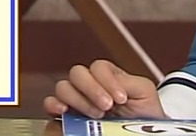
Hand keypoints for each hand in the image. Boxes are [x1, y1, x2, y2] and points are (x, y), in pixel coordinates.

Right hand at [44, 60, 166, 119]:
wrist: (143, 132)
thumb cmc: (145, 113)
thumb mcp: (144, 93)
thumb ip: (129, 82)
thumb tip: (114, 83)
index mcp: (107, 76)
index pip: (98, 67)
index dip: (108, 80)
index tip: (120, 97)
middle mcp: (89, 85)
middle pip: (77, 73)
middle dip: (92, 89)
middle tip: (107, 105)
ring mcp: (76, 99)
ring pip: (63, 87)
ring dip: (78, 99)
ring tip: (96, 115)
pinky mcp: (67, 115)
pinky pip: (51, 104)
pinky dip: (53, 105)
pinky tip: (64, 111)